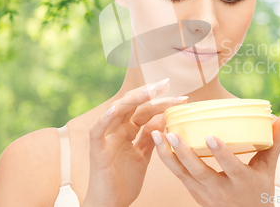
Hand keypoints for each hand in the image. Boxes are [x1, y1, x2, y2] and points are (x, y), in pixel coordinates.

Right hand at [82, 79, 187, 206]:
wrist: (110, 205)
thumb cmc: (125, 181)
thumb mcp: (143, 155)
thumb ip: (151, 136)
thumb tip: (164, 117)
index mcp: (127, 131)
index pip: (145, 109)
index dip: (162, 102)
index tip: (182, 98)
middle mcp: (116, 130)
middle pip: (133, 105)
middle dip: (150, 93)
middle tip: (166, 84)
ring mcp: (106, 138)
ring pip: (117, 111)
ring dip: (134, 99)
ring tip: (151, 90)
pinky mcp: (97, 150)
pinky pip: (98, 131)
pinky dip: (105, 119)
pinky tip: (116, 109)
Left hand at [152, 113, 279, 206]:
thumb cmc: (259, 189)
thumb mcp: (268, 167)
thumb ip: (276, 141)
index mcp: (242, 182)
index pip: (230, 167)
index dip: (221, 153)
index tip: (210, 136)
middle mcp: (220, 190)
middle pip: (199, 172)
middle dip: (184, 153)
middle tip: (172, 133)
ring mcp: (204, 193)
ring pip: (181, 175)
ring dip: (167, 155)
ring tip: (156, 134)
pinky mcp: (193, 192)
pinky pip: (177, 175)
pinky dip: (167, 160)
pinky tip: (158, 142)